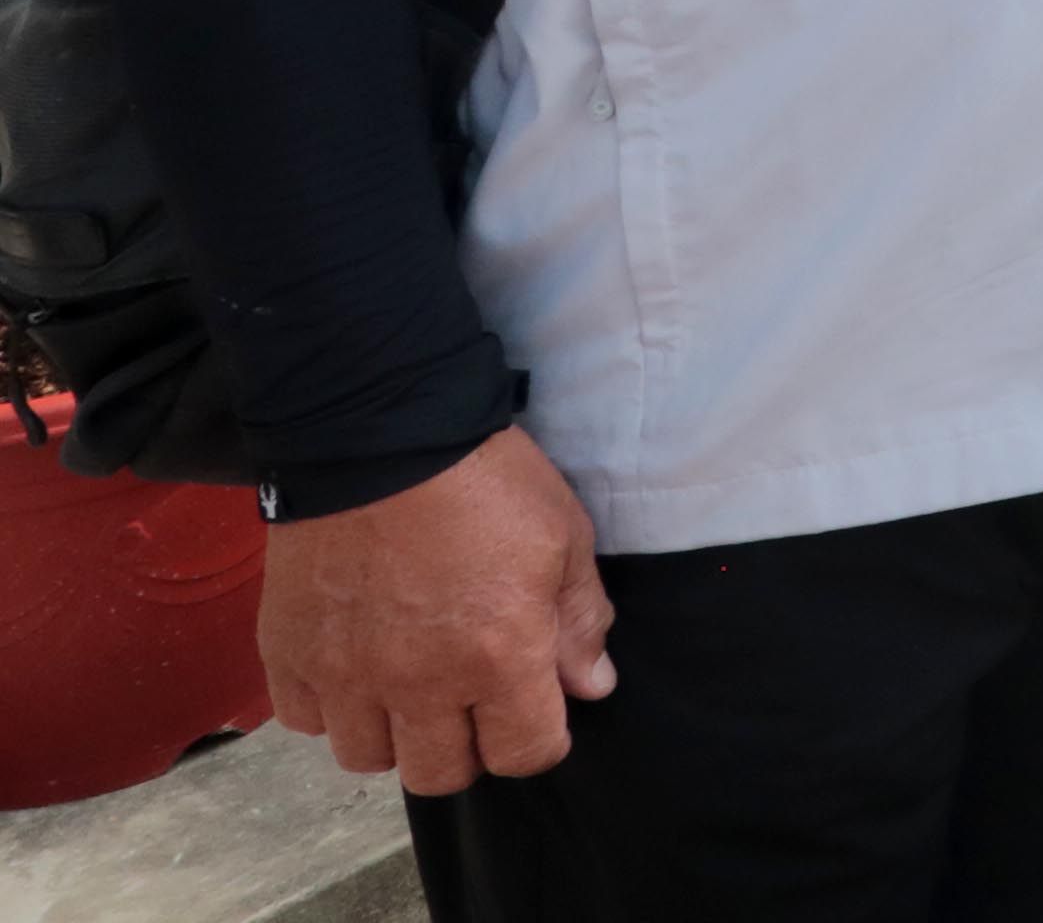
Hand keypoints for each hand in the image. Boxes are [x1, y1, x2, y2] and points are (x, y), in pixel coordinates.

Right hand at [259, 424, 609, 794]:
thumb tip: (591, 686)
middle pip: (440, 773)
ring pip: (366, 757)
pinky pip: (306, 721)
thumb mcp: (563, 536)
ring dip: (393, 732)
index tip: (535, 711)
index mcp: (497, 657)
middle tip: (470, 701)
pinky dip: (331, 706)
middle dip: (465, 746)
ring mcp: (344, 675)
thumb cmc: (484, 480)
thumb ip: (579, 620)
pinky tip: (354, 665)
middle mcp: (417, 683)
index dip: (537, 739)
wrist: (378, 434)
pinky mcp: (287, 655)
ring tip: (407, 684)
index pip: (524, 754)